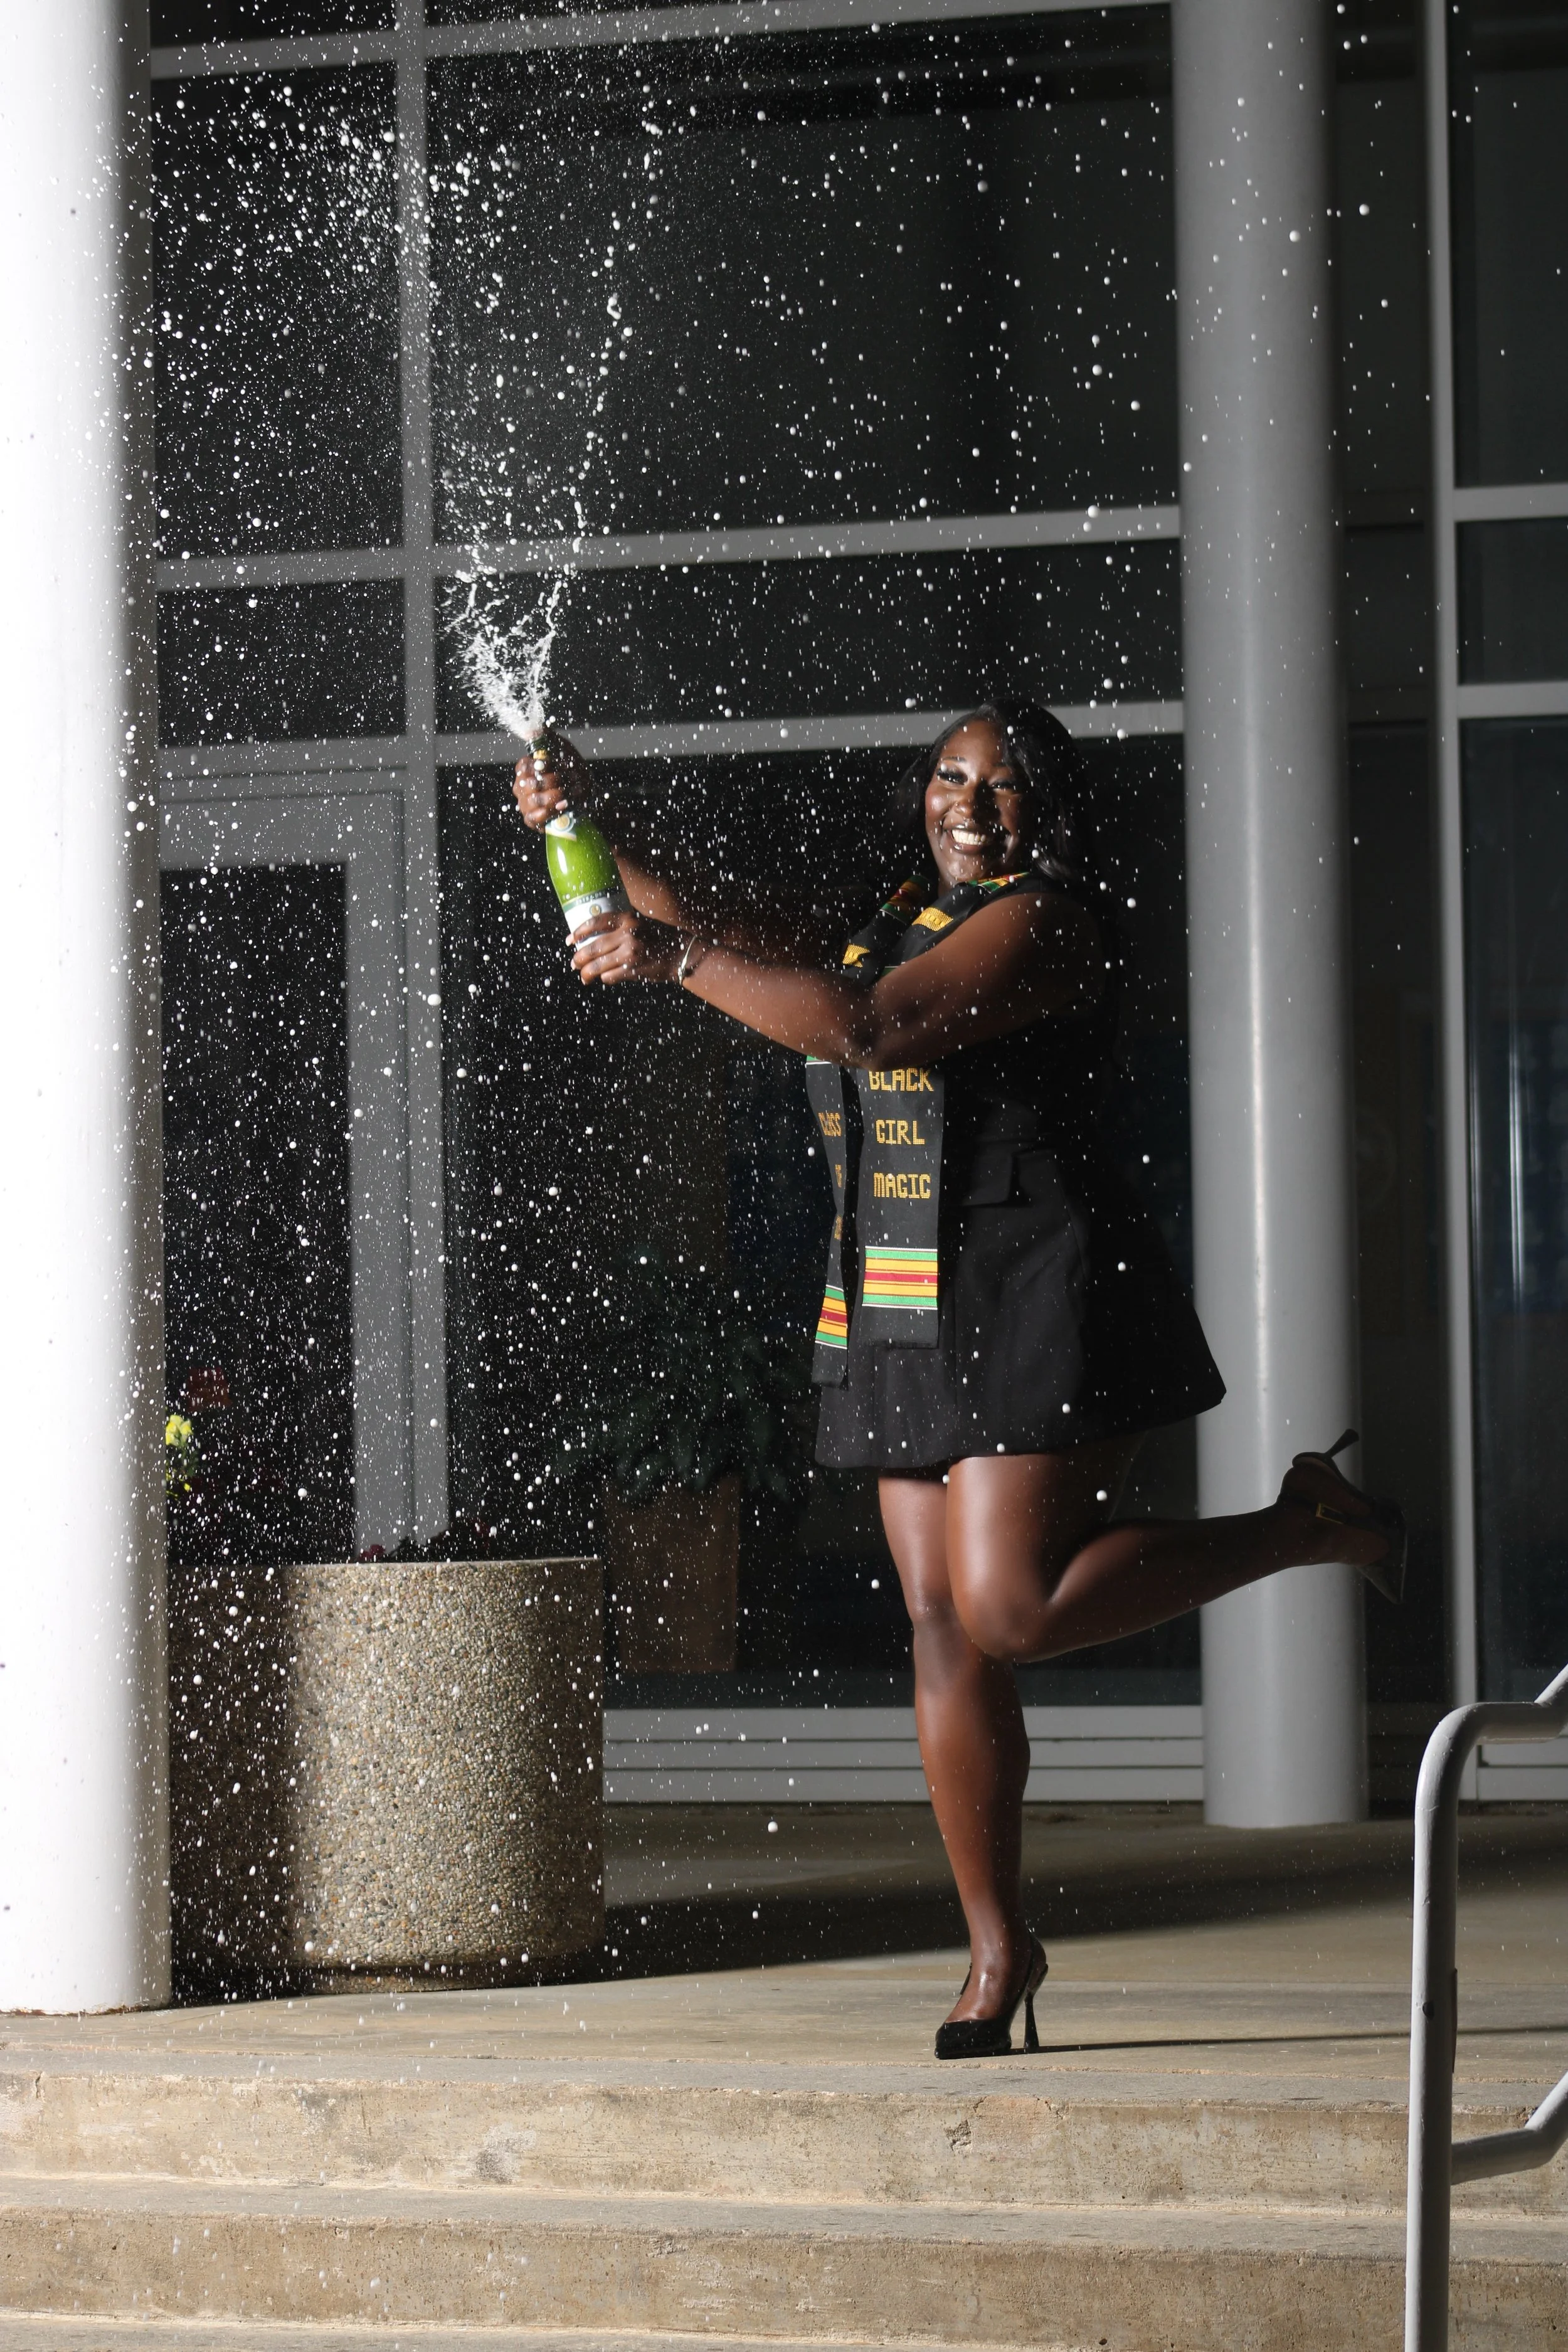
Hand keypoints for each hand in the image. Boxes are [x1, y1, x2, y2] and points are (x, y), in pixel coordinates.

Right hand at [511, 729, 591, 829]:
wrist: (587, 795)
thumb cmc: (573, 771)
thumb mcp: (564, 750)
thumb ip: (548, 737)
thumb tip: (535, 728)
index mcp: (526, 769)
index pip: (524, 766)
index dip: (541, 766)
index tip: (555, 766)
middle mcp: (522, 786)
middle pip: (530, 783)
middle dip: (553, 781)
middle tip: (566, 781)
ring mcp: (525, 804)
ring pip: (534, 800)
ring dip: (555, 796)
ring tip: (568, 794)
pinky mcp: (532, 820)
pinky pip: (534, 818)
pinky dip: (550, 812)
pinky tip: (561, 807)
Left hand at [570, 908, 684, 986]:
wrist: (682, 954)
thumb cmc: (660, 938)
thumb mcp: (641, 922)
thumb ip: (620, 925)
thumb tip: (594, 934)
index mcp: (627, 919)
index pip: (595, 922)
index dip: (579, 932)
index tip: (570, 940)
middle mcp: (628, 934)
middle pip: (592, 948)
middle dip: (579, 959)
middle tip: (574, 964)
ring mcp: (630, 953)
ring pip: (598, 966)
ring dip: (587, 973)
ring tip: (583, 976)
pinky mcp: (633, 970)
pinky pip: (609, 976)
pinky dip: (604, 978)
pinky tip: (605, 977)